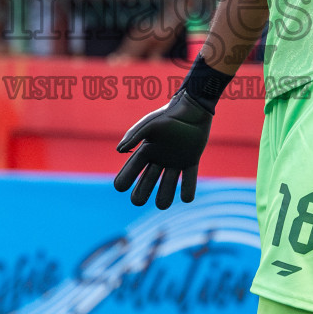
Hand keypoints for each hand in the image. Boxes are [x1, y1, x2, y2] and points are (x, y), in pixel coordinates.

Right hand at [113, 89, 212, 208]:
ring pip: (168, 184)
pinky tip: (186, 198)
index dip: (125, 177)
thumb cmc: (169, 115)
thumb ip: (135, 135)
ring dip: (165, 195)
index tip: (119, 187)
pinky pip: (189, 179)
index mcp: (147, 150)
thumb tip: (119, 150)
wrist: (193, 109)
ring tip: (162, 204)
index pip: (133, 167)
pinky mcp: (190, 161)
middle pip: (147, 181)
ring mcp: (175, 161)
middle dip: (141, 192)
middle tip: (137, 201)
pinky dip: (188, 189)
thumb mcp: (150, 124)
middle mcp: (159, 158)